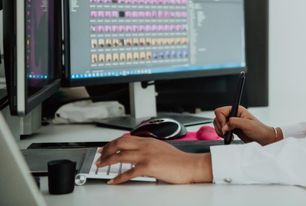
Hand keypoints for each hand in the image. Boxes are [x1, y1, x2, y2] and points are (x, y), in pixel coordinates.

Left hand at [97, 135, 211, 184]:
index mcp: (150, 141)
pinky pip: (128, 172)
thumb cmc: (180, 160)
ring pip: (121, 155)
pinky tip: (113, 181)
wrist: (190, 165)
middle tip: (100, 156)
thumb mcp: (162, 149)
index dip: (113, 143)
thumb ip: (150, 149)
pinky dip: (118, 177)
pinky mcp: (148, 166)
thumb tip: (140, 154)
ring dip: (107, 161)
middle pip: (120, 143)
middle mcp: (146, 145)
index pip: (126, 138)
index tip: (106, 147)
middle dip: (107, 149)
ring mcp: (146, 155)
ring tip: (100, 166)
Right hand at [213, 105, 281, 144]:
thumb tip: (224, 126)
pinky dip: (222, 134)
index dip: (221, 120)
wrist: (263, 139)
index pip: (220, 111)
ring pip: (218, 124)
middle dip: (220, 126)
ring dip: (221, 131)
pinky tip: (230, 137)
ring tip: (229, 135)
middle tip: (227, 132)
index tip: (225, 127)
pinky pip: (221, 130)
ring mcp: (232, 122)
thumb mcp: (247, 124)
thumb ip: (234, 122)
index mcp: (237, 109)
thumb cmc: (259, 130)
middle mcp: (233, 114)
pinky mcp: (231, 128)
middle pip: (217, 117)